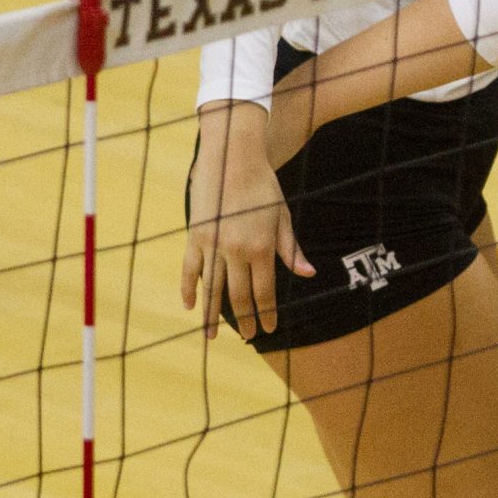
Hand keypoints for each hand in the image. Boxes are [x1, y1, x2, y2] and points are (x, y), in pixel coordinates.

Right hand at [184, 104, 314, 340]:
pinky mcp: (194, 236)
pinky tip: (190, 305)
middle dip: (245, 319)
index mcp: (261, 247)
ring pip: (212, 288)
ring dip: (212, 315)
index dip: (267, 312)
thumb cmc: (264, 187)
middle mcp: (235, 250)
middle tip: (249, 338)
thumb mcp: (282, 217)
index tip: (270, 330)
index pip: (264, 291)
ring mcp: (212, 245)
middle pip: (238, 295)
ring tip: (211, 337)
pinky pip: (190, 269)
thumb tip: (308, 275)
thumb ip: (291, 249)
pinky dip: (189, 288)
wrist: (233, 159)